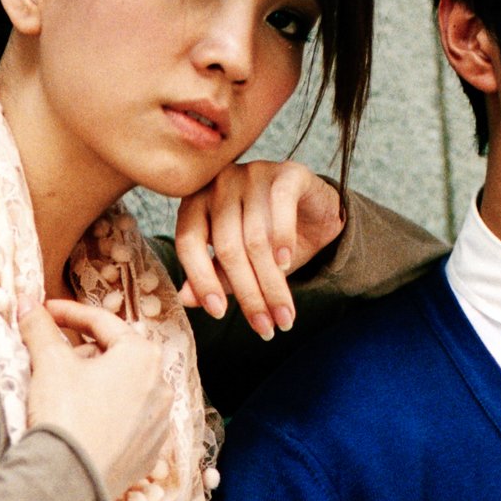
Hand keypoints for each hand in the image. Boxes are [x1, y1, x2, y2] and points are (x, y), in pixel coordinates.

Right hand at [20, 301, 170, 500]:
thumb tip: (26, 304)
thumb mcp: (49, 363)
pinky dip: (107, 414)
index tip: (44, 312)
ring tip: (66, 390)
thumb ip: (40, 328)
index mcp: (143, 356)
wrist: (72, 481)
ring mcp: (159, 422)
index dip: (68, 313)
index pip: (101, 322)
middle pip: (116, 355)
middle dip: (83, 351)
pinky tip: (83, 420)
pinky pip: (128, 421)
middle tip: (52, 354)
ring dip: (97, 383)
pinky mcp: (150, 452)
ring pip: (124, 389)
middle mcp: (161, 386)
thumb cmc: (67, 415)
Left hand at [173, 161, 344, 339]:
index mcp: (197, 202)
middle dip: (248, 294)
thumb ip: (213, 275)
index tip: (219, 313)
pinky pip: (281, 204)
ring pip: (256, 237)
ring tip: (284, 315)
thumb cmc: (270, 240)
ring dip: (272, 283)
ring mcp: (252, 173)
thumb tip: (185, 299)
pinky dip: (283, 237)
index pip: (188, 242)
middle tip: (264, 327)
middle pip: (227, 247)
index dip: (202, 280)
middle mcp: (220, 183)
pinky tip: (286, 265)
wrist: (315, 215)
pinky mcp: (286, 172)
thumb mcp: (238, 262)